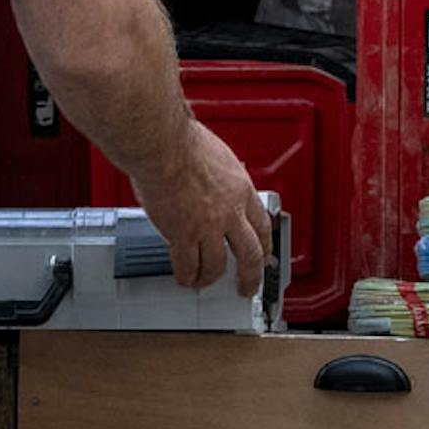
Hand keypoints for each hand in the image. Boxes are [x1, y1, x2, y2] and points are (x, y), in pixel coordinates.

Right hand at [143, 120, 274, 295]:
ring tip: (204, 282)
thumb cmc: (183, 142)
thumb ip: (220, 173)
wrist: (163, 146)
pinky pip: (187, 265)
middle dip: (251, 276)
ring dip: (210, 277)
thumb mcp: (217, 154)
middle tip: (247, 286)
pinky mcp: (183, 235)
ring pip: (217, 265)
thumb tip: (214, 172)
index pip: (262, 224)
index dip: (265, 244)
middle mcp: (230, 212)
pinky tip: (184, 278)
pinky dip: (186, 275)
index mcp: (241, 189)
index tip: (264, 253)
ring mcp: (207, 227)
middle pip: (250, 255)